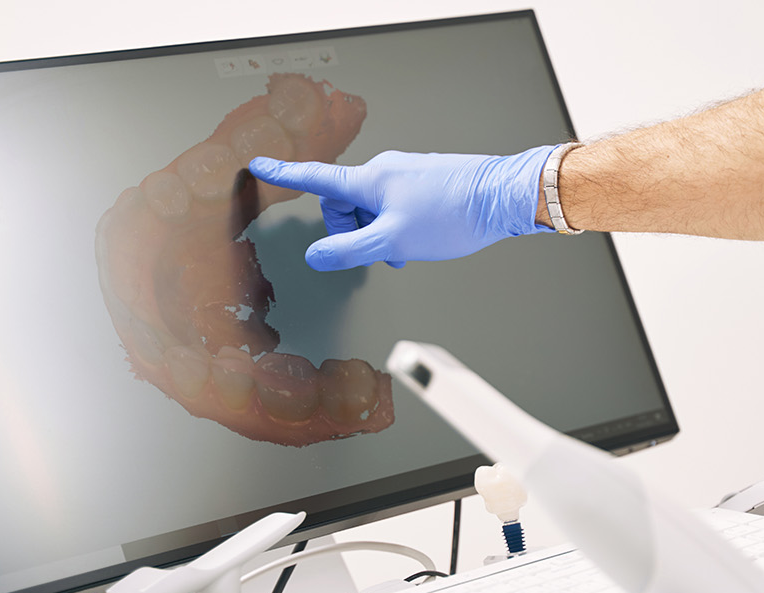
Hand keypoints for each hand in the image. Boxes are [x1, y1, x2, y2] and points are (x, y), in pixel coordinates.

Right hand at [247, 146, 555, 270]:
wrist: (503, 197)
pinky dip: (395, 226)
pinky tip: (417, 243)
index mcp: (370, 179)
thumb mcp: (393, 242)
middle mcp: (385, 170)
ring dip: (377, 233)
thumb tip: (316, 257)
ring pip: (371, 206)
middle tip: (375, 254)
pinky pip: (394, 204)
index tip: (259, 164)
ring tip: (403, 253)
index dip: (284, 174)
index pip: (315, 176)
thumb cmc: (454, 214)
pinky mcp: (424, 180)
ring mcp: (406, 173)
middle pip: (344, 201)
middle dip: (351, 230)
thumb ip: (350, 251)